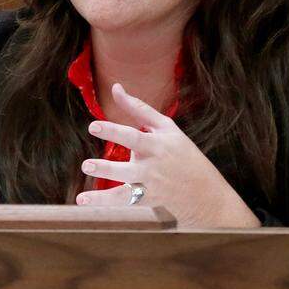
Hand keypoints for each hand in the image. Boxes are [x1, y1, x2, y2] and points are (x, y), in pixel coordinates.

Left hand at [75, 83, 259, 227]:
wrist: (206, 194)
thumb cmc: (182, 155)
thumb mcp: (168, 129)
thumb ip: (140, 109)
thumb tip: (115, 87)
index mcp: (161, 140)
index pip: (139, 128)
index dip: (117, 126)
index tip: (94, 126)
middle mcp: (157, 159)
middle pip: (134, 147)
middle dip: (114, 139)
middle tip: (91, 137)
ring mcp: (153, 181)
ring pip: (126, 179)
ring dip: (106, 173)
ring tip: (86, 166)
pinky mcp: (148, 199)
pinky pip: (122, 200)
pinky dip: (102, 201)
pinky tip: (82, 200)